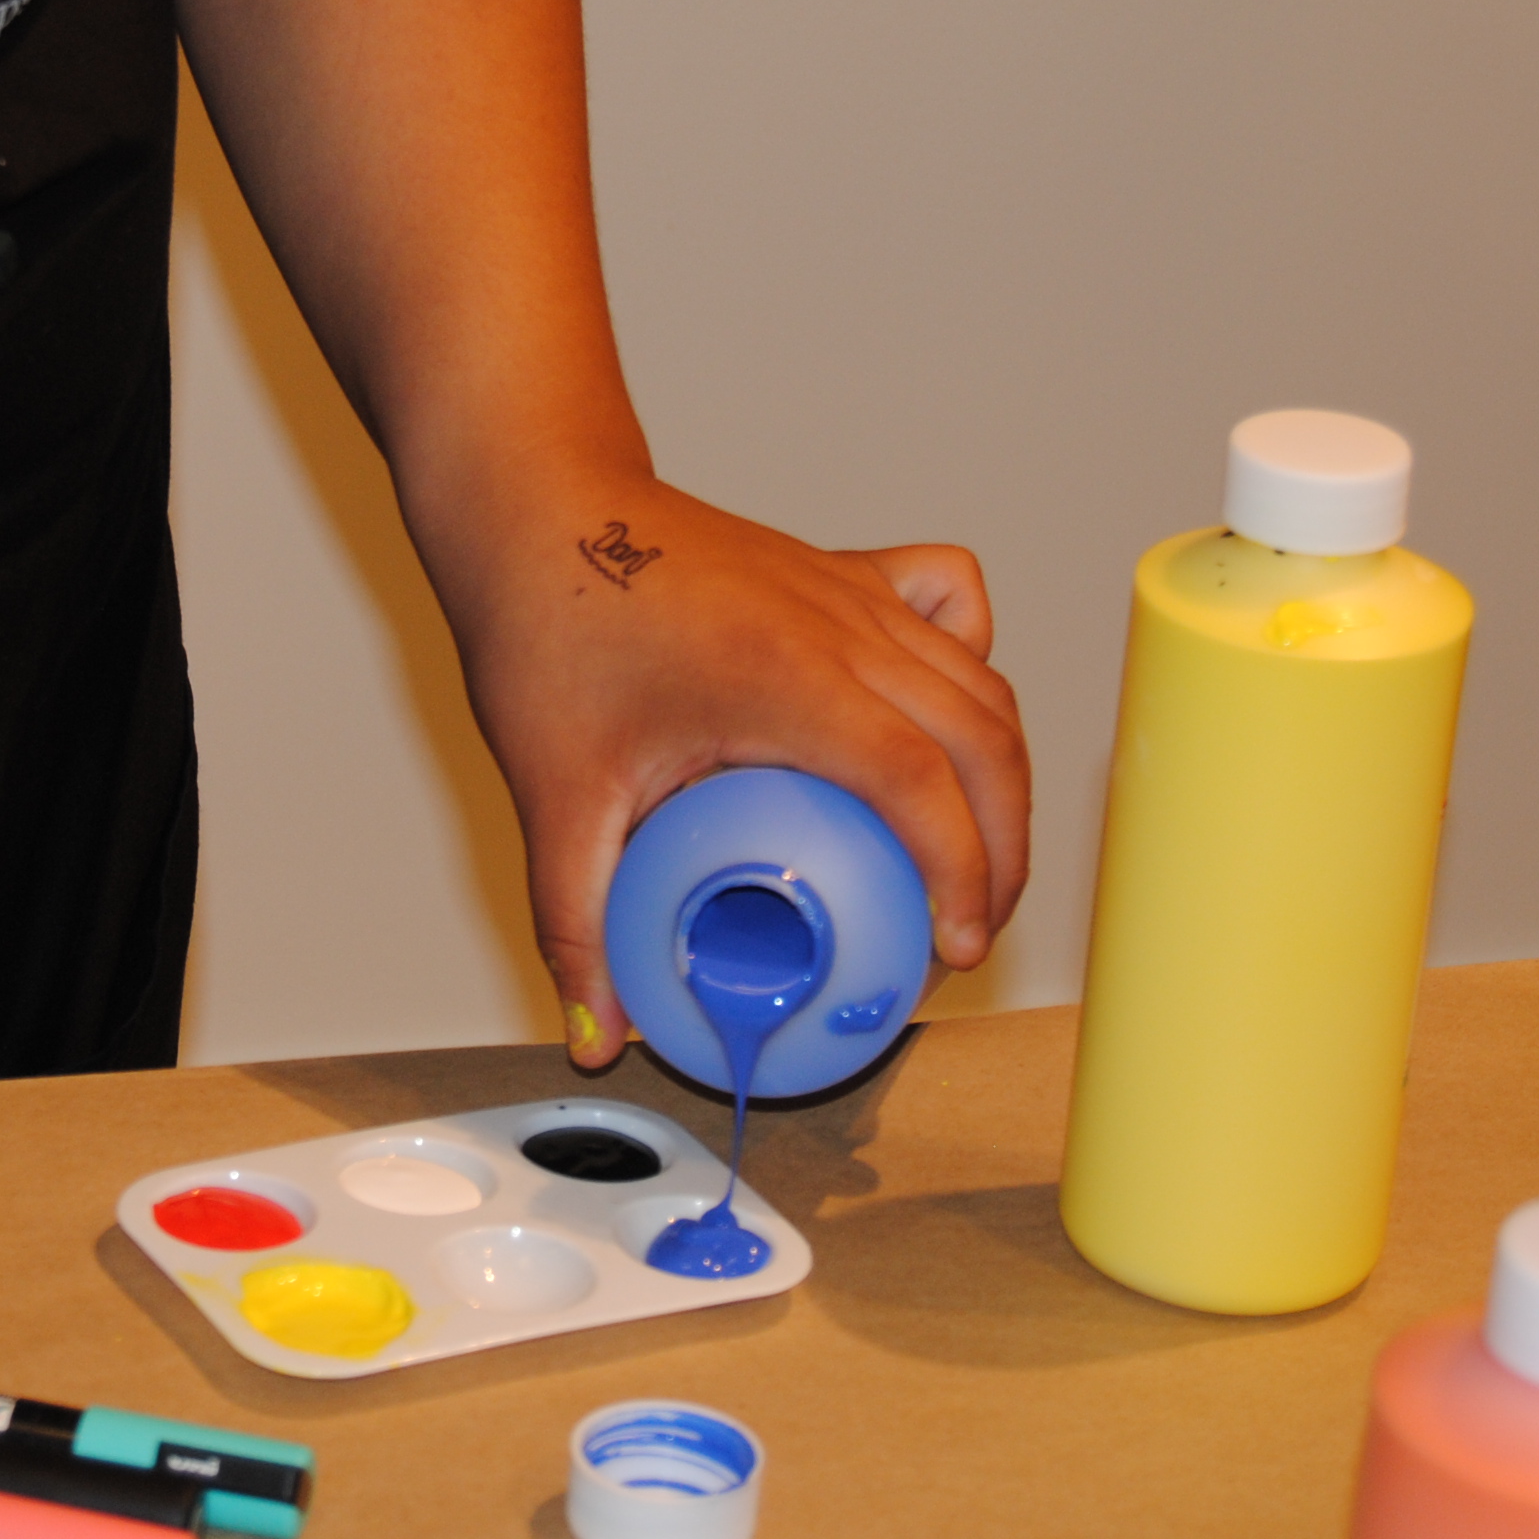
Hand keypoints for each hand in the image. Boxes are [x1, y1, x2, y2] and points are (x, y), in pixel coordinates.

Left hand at [427, 477, 1030, 1071]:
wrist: (535, 507)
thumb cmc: (545, 620)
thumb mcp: (556, 793)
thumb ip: (576, 922)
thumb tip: (598, 1031)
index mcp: (786, 678)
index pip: (921, 784)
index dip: (962, 875)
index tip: (955, 948)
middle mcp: (842, 625)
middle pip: (983, 739)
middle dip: (1003, 847)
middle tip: (972, 926)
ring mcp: (851, 592)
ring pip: (981, 681)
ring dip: (999, 774)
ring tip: (976, 858)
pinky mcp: (845, 573)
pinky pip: (952, 606)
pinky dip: (971, 669)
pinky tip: (940, 722)